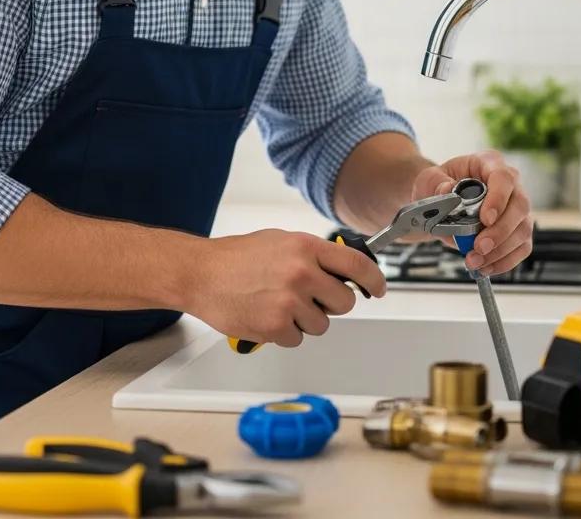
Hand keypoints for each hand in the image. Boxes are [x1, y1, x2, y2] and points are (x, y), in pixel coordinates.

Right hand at [187, 229, 385, 347]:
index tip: (379, 289)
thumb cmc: (237, 257)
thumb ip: (312, 253)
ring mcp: (290, 301)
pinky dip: (285, 332)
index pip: (357, 265)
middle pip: (344, 302)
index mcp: (306, 247)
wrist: (201, 274)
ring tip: (278, 303)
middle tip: (310, 298)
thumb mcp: (280, 241)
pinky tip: (266, 315)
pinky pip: (298, 339)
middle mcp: (302, 272)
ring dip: (305, 320)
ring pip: (322, 324)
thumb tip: (342, 268)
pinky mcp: (276, 326)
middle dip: (331, 303)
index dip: (375, 280)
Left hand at [410, 150, 532, 275]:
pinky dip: (504, 261)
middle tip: (478, 248)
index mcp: (489, 163)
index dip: (498, 199)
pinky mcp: (517, 229)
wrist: (438, 197)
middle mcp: (510, 184)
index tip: (485, 219)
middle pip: (519, 207)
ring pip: (523, 230)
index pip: (503, 178)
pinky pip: (521, 248)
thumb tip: (448, 191)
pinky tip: (486, 267)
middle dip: (500, 232)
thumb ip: (437, 184)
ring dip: (500, 251)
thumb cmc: (438, 183)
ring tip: (475, 261)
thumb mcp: (430, 178)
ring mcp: (517, 208)